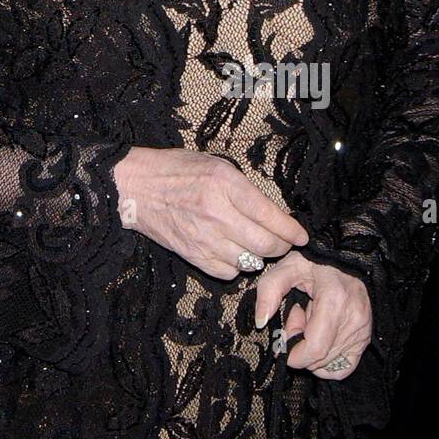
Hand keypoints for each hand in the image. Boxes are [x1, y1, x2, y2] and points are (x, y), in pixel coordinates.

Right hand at [112, 147, 308, 278]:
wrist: (136, 188)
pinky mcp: (194, 256)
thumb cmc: (176, 171)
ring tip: (256, 246)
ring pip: (251, 262)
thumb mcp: (216, 166)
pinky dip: (237, 266)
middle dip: (281, 246)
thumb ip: (245, 190)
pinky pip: (229, 273)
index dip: (292, 231)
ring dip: (259, 257)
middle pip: (266, 245)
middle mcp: (217, 213)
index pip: (271, 216)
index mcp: (225, 184)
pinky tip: (232, 252)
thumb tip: (274, 215)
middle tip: (282, 242)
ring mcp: (205, 238)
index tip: (301, 236)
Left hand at [254, 250, 372, 378]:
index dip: (293, 354)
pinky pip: (345, 366)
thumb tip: (261, 321)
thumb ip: (269, 291)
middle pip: (320, 358)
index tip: (283, 339)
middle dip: (300, 348)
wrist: (344, 258)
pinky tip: (320, 337)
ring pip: (330, 364)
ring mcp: (362, 330)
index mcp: (334, 301)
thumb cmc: (314, 262)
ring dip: (313, 350)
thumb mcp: (286, 267)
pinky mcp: (365, 337)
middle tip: (297, 319)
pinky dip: (327, 360)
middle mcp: (352, 319)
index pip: (314, 349)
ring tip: (310, 321)